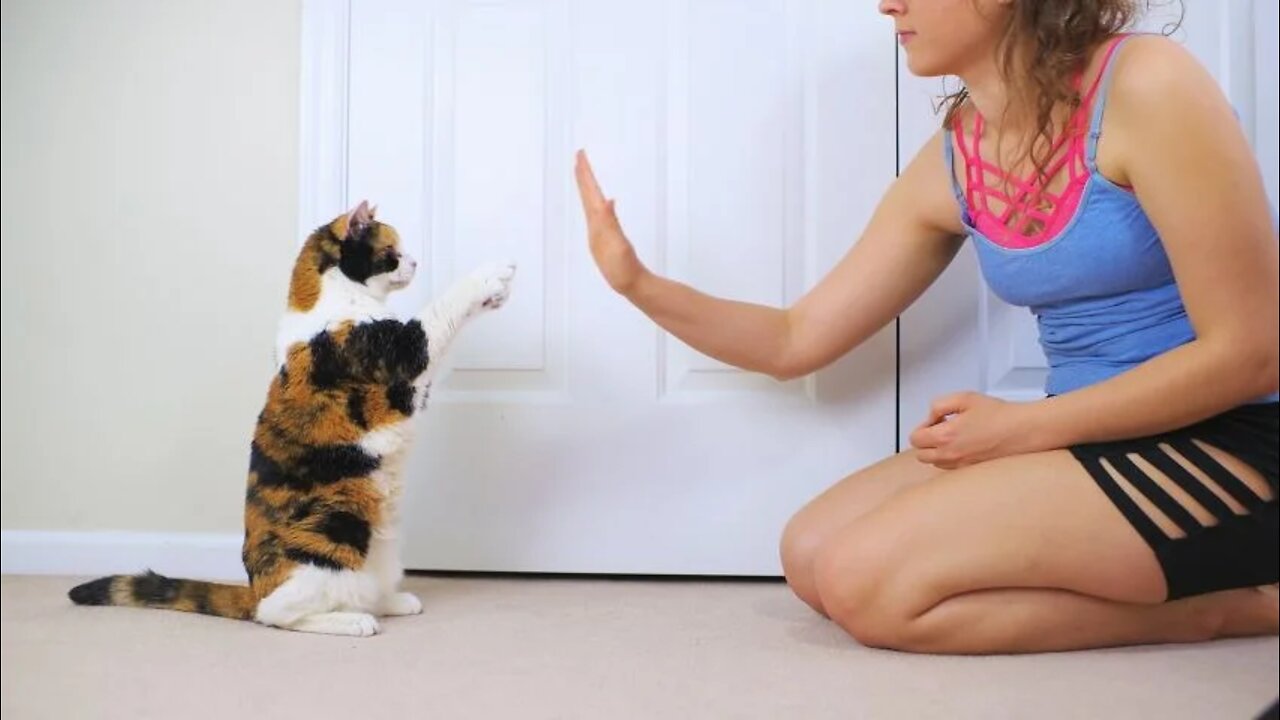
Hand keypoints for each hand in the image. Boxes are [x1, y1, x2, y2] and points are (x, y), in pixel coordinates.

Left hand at [574, 150, 646, 294]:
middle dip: (583, 176)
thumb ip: (611, 223)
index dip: (586, 174)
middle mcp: (596, 226)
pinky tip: (604, 202)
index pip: (590, 194)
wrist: (629, 284)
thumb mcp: (618, 244)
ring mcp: (600, 232)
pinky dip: (599, 202)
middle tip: (579, 156)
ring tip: (585, 173)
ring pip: (591, 203)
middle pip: (587, 196)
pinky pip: (600, 214)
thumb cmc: (623, 267)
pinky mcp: (607, 238)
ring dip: (588, 187)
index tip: (580, 156)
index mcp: (598, 224)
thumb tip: (607, 201)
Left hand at [909, 392, 1039, 468]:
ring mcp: (961, 466)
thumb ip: (939, 406)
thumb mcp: (964, 398)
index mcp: (946, 436)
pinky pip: (950, 468)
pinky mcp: (972, 471)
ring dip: (938, 450)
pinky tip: (964, 445)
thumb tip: (931, 418)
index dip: (922, 426)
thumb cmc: (999, 415)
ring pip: (935, 463)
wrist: (1024, 430)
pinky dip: (951, 458)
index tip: (935, 420)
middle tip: (941, 428)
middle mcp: (951, 455)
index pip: (915, 439)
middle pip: (921, 455)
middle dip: (926, 441)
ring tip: (955, 436)